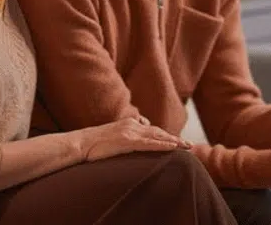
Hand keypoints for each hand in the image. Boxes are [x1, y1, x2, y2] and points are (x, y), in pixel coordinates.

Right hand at [78, 118, 192, 161]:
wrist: (81, 143)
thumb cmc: (94, 143)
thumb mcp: (113, 135)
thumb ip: (126, 133)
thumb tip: (138, 131)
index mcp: (129, 123)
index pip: (152, 130)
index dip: (166, 136)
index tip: (178, 142)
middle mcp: (132, 125)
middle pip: (158, 131)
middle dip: (174, 139)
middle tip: (189, 146)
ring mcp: (130, 132)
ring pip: (157, 136)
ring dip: (174, 142)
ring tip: (187, 147)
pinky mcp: (128, 141)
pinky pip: (149, 143)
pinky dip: (163, 144)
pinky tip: (173, 147)